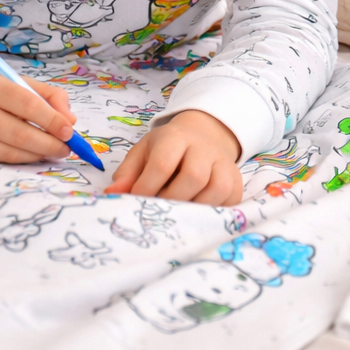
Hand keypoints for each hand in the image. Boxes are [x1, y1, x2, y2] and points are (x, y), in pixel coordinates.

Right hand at [0, 56, 77, 162]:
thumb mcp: (9, 80)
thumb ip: (44, 95)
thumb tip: (70, 119)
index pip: (26, 103)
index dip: (51, 119)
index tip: (69, 130)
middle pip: (18, 133)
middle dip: (48, 144)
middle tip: (66, 148)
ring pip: (7, 152)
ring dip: (36, 156)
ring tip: (53, 153)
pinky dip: (17, 160)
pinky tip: (31, 157)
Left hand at [105, 110, 242, 203]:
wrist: (202, 136)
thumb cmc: (166, 149)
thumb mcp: (143, 152)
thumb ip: (127, 173)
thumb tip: (113, 194)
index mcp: (175, 138)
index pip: (163, 163)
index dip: (147, 187)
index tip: (137, 202)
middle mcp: (203, 148)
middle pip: (194, 176)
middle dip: (173, 199)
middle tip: (160, 209)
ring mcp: (224, 163)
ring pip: (218, 189)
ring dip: (196, 207)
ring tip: (180, 213)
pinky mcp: (236, 179)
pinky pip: (231, 199)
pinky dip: (216, 211)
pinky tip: (199, 212)